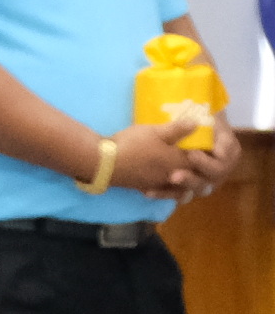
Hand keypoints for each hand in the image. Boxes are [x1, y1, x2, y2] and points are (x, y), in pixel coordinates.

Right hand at [114, 116, 234, 199]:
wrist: (104, 163)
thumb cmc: (132, 145)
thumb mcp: (156, 131)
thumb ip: (178, 129)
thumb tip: (197, 123)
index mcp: (178, 161)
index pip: (201, 160)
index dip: (207, 154)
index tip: (210, 146)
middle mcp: (172, 176)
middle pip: (192, 176)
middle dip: (198, 169)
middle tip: (199, 160)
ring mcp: (157, 183)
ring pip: (178, 186)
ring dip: (184, 181)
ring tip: (184, 173)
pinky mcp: (143, 186)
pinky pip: (162, 190)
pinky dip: (167, 187)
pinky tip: (163, 181)